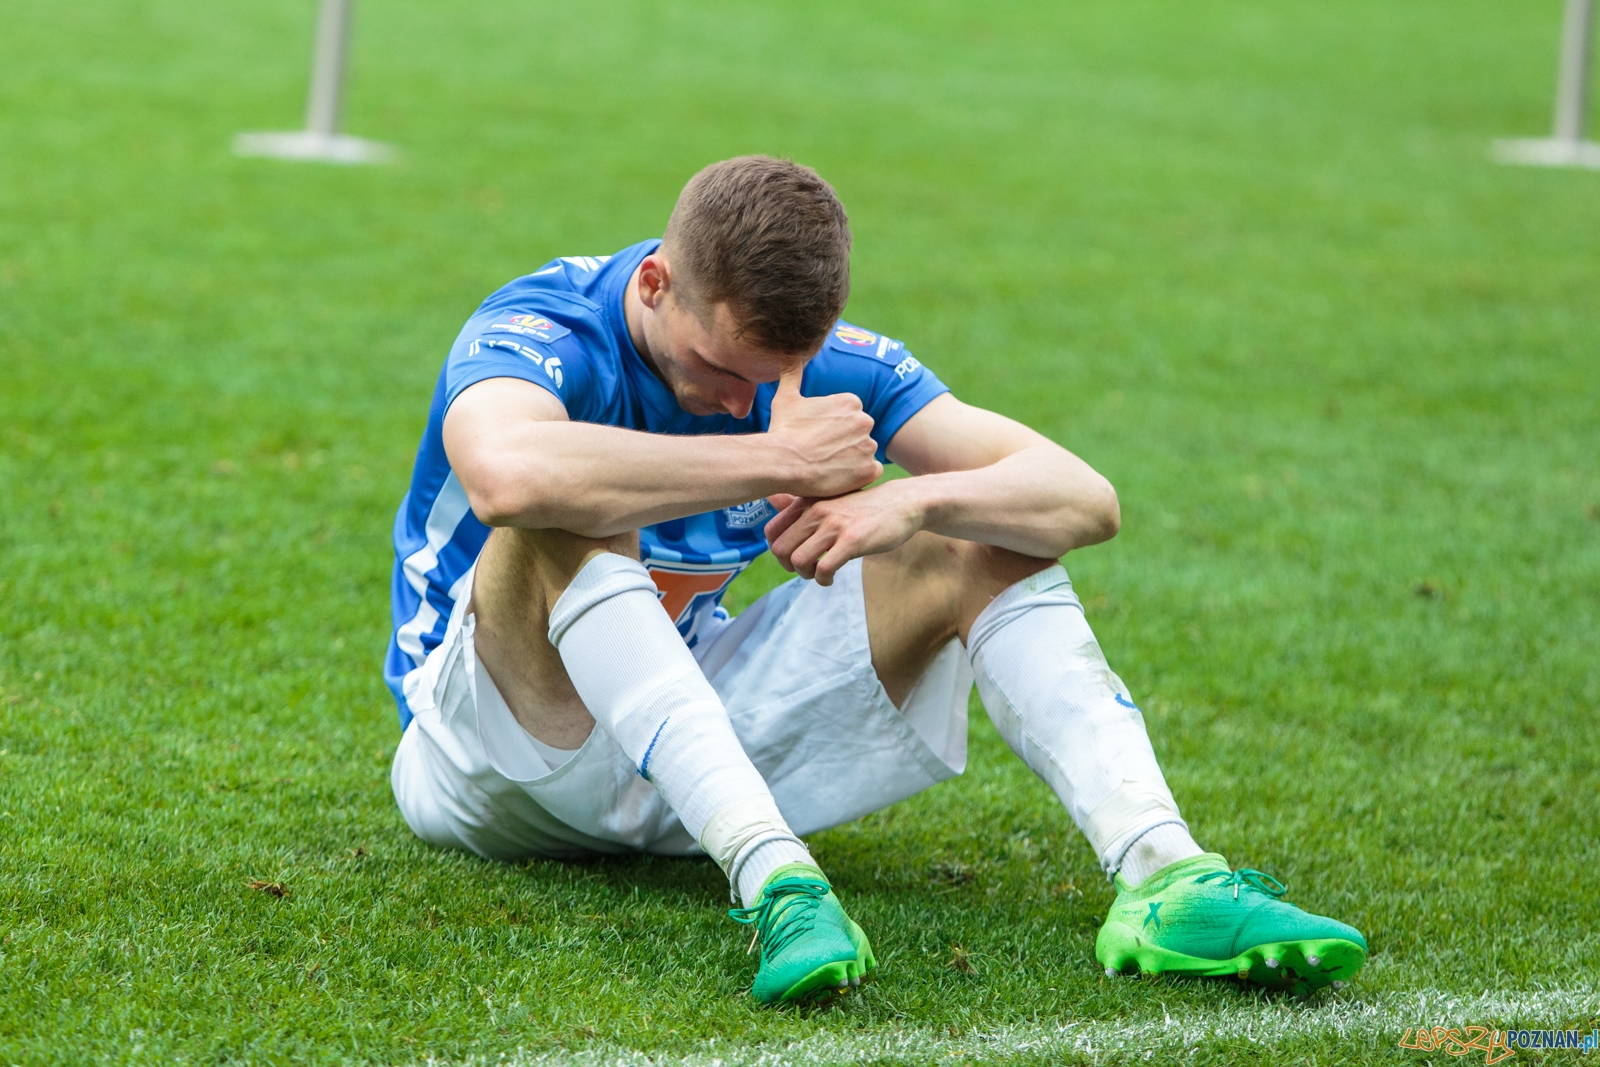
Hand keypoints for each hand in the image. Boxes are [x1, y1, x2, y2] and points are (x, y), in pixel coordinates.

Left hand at [764, 479, 924, 585]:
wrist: (902, 503)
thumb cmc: (865, 506)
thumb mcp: (832, 499)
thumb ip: (804, 506)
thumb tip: (772, 502)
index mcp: (808, 502)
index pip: (772, 531)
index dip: (776, 550)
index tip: (791, 557)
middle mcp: (816, 511)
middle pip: (780, 549)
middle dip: (788, 567)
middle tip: (805, 570)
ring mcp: (834, 525)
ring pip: (798, 560)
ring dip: (805, 575)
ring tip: (819, 574)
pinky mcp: (852, 541)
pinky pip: (823, 568)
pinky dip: (823, 580)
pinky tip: (831, 578)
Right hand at [766, 366, 881, 497]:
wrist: (783, 462)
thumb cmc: (784, 430)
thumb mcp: (786, 398)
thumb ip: (792, 374)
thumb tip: (790, 354)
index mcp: (851, 402)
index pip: (849, 416)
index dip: (833, 429)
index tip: (818, 436)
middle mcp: (865, 421)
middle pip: (858, 434)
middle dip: (844, 443)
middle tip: (822, 452)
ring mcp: (869, 446)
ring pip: (864, 453)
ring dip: (851, 459)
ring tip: (828, 466)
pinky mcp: (869, 470)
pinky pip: (871, 471)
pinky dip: (858, 475)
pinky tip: (838, 476)